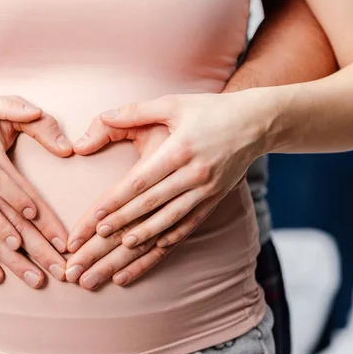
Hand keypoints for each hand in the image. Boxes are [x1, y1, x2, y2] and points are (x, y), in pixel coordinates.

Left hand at [68, 91, 264, 252]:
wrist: (256, 122)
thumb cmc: (208, 110)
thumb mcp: (172, 103)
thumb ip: (136, 111)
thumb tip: (104, 117)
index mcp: (179, 149)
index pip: (142, 181)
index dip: (118, 200)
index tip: (96, 216)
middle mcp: (194, 173)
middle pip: (151, 204)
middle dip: (122, 224)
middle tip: (99, 238)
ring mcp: (207, 189)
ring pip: (170, 219)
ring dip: (145, 237)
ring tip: (122, 250)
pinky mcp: (215, 198)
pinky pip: (192, 222)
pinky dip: (173, 237)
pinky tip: (156, 248)